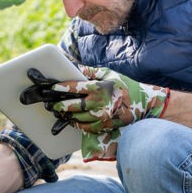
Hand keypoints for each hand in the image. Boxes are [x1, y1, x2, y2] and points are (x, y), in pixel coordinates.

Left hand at [21, 66, 169, 133]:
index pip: (73, 87)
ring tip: (57, 110)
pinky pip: (82, 126)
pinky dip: (74, 122)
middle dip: (56, 104)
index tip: (49, 86)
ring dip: (64, 114)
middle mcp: (98, 104)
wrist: (143, 105)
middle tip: (47, 103)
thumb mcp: (108, 74)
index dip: (59, 87)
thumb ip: (89, 71)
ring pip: (74, 117)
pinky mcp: (101, 127)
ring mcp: (99, 118)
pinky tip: (70, 118)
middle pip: (69, 106)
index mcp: (98, 88)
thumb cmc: (124, 86)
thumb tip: (72, 65)